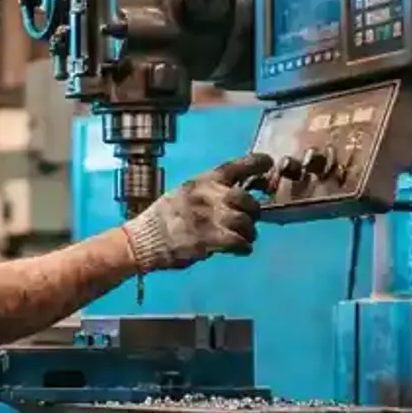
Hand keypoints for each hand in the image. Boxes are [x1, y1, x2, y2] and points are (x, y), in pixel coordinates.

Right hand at [121, 152, 271, 272]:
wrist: (142, 240)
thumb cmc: (164, 218)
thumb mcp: (184, 193)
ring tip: (244, 238)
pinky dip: (244, 247)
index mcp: (202, 181)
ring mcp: (209, 218)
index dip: (257, 163)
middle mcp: (208, 196)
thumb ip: (209, 191)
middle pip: (247, 199)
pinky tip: (241, 249)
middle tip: (250, 219)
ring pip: (246, 223)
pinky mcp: (208, 240)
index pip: (236, 166)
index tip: (268, 163)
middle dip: (254, 211)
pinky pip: (239, 243)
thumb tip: (238, 192)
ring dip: (249, 232)